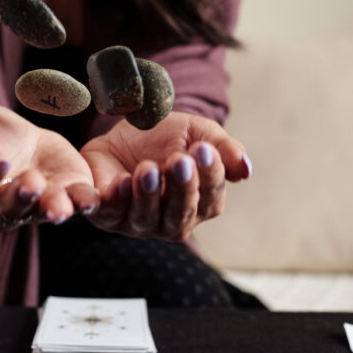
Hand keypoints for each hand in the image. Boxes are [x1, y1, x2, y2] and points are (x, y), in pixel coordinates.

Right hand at [0, 102, 97, 228]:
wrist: (18, 140)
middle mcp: (5, 203)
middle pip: (11, 206)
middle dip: (21, 197)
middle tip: (30, 185)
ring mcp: (39, 204)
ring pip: (44, 212)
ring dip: (55, 209)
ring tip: (64, 205)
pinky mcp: (68, 195)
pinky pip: (76, 204)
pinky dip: (86, 202)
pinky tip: (95, 197)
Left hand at [80, 112, 251, 240]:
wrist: (126, 130)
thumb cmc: (168, 138)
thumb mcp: (199, 133)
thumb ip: (224, 149)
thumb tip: (245, 169)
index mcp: (201, 203)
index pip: (210, 197)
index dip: (208, 175)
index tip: (202, 149)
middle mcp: (172, 220)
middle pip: (180, 213)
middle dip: (180, 188)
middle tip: (178, 160)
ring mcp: (139, 222)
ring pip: (145, 217)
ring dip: (147, 194)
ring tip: (147, 168)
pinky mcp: (107, 215)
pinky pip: (108, 213)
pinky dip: (114, 201)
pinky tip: (119, 182)